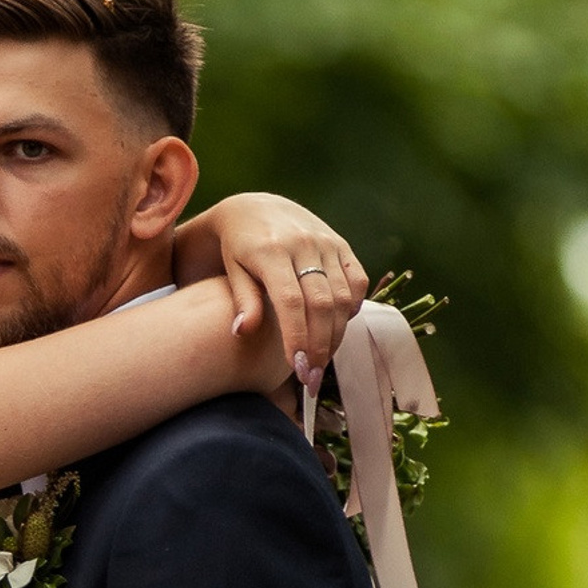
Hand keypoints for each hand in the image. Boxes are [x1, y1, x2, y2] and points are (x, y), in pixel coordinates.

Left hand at [176, 193, 368, 395]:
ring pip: (342, 296)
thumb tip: (242, 334)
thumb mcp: (231, 270)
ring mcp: (326, 242)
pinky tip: (338, 328)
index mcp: (271, 252)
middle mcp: (303, 244)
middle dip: (319, 346)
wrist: (254, 208)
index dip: (297, 337)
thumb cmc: (235, 248)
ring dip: (336, 334)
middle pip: (321, 304)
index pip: (291, 302)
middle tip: (311, 379)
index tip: (297, 369)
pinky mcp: (341, 243)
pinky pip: (357, 281)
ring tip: (322, 362)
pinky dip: (352, 308)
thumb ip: (241, 300)